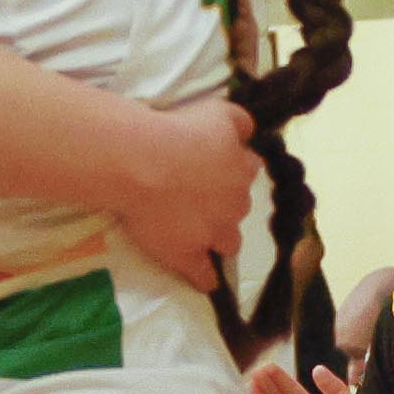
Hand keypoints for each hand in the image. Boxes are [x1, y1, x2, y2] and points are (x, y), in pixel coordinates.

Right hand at [122, 99, 258, 288]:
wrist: (142, 164)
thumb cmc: (177, 131)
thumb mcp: (217, 111)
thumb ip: (240, 121)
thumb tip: (250, 133)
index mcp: (240, 169)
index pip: (248, 169)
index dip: (232, 167)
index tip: (215, 165)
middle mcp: (234, 204)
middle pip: (239, 207)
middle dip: (225, 203)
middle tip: (198, 194)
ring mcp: (213, 234)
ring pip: (229, 242)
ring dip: (220, 238)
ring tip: (200, 234)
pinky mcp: (188, 256)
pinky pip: (204, 276)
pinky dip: (205, 279)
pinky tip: (205, 282)